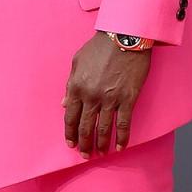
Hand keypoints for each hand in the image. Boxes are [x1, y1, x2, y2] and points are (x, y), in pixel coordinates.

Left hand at [61, 31, 151, 156]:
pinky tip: (120, 146)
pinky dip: (122, 137)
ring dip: (101, 144)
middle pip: (85, 126)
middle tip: (85, 155)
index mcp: (76, 87)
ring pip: (103, 128)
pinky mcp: (127, 98)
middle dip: (84, 143)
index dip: (70, 133)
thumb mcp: (77, 62)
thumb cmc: (99, 47)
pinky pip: (124, 123)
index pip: (70, 117)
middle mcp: (91, 96)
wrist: (124, 37)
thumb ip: (70, 85)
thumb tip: (64, 104)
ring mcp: (110, 99)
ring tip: (100, 153)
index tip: (71, 143)